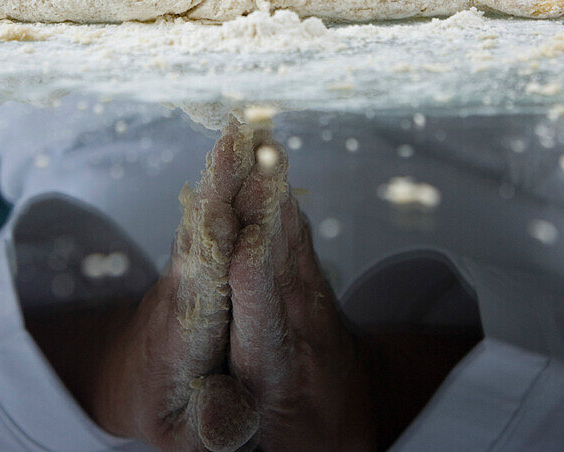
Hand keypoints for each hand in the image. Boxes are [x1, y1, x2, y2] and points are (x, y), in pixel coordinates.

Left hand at [87, 120, 259, 450]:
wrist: (129, 373)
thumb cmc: (165, 406)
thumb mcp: (183, 435)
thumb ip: (211, 426)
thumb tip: (228, 415)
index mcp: (185, 333)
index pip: (202, 288)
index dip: (215, 251)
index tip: (227, 214)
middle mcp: (185, 286)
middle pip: (203, 231)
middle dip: (222, 188)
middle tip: (240, 142)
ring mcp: (189, 262)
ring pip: (208, 208)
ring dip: (227, 169)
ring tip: (246, 127)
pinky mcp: (198, 248)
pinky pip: (215, 203)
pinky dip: (230, 170)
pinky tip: (248, 138)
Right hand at [228, 137, 374, 450]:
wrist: (349, 421)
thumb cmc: (297, 437)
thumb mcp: (260, 445)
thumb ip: (232, 422)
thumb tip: (213, 413)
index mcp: (278, 372)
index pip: (264, 322)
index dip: (255, 283)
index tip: (244, 244)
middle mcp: (299, 326)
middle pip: (277, 261)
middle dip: (264, 211)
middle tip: (254, 162)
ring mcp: (309, 298)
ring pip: (290, 235)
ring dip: (274, 188)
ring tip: (261, 142)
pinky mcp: (309, 278)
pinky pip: (295, 229)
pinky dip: (279, 193)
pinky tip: (269, 160)